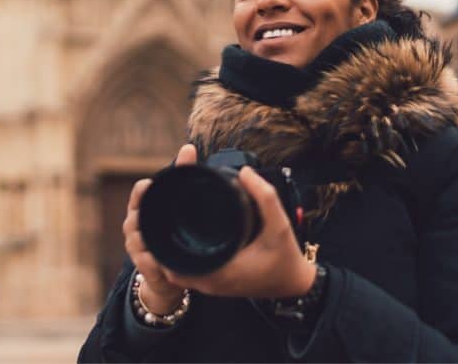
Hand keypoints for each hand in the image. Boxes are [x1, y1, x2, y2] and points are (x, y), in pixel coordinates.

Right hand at [122, 143, 197, 313]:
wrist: (168, 273)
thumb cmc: (171, 230)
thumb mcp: (175, 202)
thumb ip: (182, 172)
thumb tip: (189, 147)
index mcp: (143, 207)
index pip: (139, 193)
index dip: (142, 191)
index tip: (150, 186)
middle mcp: (135, 225)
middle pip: (136, 217)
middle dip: (143, 218)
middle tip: (158, 216)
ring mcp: (137, 247)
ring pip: (138, 240)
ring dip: (148, 241)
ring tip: (160, 241)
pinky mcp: (144, 267)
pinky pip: (146, 263)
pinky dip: (153, 262)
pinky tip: (162, 263)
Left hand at [163, 166, 316, 299]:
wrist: (295, 286)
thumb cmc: (286, 258)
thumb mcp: (280, 225)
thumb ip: (265, 198)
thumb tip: (245, 173)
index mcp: (219, 272)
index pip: (173, 260)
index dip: (161, 236)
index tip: (162, 211)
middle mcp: (210, 282)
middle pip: (169, 262)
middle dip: (162, 237)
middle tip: (163, 208)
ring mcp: (211, 285)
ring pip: (177, 266)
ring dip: (171, 245)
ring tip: (170, 216)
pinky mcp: (216, 282)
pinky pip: (189, 268)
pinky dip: (183, 252)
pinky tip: (186, 231)